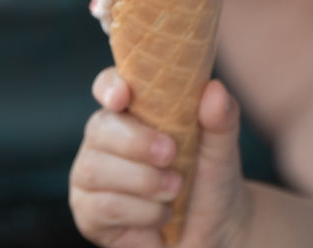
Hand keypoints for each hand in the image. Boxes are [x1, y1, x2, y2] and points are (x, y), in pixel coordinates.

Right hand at [69, 69, 249, 247]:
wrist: (213, 227)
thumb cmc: (212, 175)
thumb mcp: (223, 146)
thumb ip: (221, 117)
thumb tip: (214, 90)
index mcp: (136, 109)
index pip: (109, 85)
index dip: (109, 86)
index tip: (124, 97)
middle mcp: (107, 138)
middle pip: (99, 128)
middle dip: (136, 142)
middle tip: (171, 155)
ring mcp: (92, 176)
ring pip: (95, 170)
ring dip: (143, 182)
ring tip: (176, 190)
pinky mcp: (89, 214)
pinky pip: (101, 208)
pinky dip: (140, 213)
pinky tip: (162, 215)